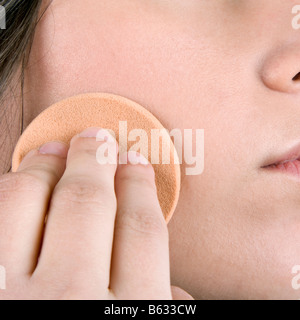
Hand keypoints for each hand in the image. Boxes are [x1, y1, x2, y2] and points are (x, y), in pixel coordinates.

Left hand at [0, 127, 192, 299]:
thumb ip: (160, 310)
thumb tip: (175, 288)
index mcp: (129, 313)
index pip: (142, 230)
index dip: (140, 187)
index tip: (136, 163)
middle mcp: (71, 300)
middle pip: (88, 203)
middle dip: (95, 159)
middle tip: (98, 138)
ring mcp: (13, 295)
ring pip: (25, 201)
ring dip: (43, 167)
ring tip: (53, 149)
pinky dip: (6, 195)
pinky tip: (18, 184)